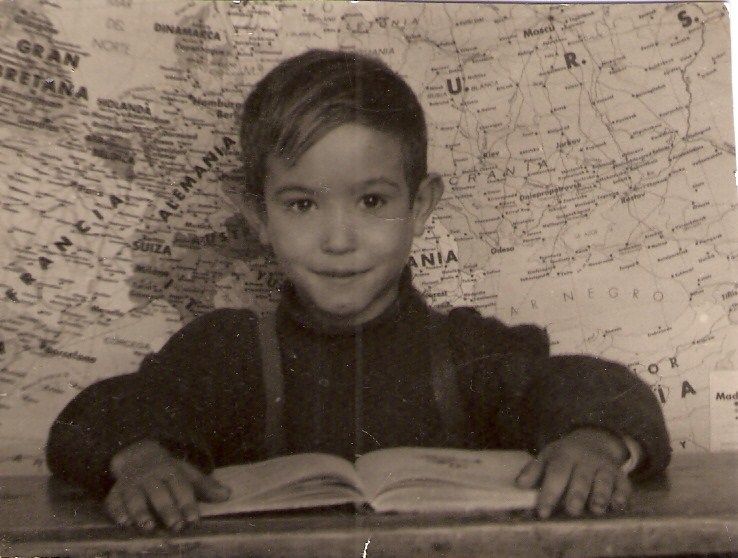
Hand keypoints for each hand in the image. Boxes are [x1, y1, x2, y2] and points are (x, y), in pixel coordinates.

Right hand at [105, 439, 229, 530]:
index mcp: (170, 471)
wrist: (137, 454)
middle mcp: (151, 476)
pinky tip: (122, 522)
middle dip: (167, 509)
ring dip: (140, 512)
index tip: (194, 520)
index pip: (181, 486)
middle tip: (176, 526)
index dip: (188, 503)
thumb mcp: (187, 474)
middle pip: (159, 493)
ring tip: (147, 526)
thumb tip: (228, 495)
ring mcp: (132, 483)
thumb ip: (205, 487)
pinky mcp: (116, 492)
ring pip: (135, 497)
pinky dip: (117, 511)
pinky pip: (114, 500)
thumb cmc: (167, 471)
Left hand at [515, 428, 630, 518]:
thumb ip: (534, 471)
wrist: (594, 440)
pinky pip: (624, 485)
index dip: (549, 493)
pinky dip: (622, 496)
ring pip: (603, 481)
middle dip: (577, 495)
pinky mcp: (620, 475)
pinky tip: (617, 506)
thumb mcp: (548, 456)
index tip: (542, 512)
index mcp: (565, 454)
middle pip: (581, 478)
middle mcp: (586, 459)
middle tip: (572, 510)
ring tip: (595, 509)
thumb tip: (519, 484)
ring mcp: (604, 466)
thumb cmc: (565, 455)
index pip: (556, 474)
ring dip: (600, 495)